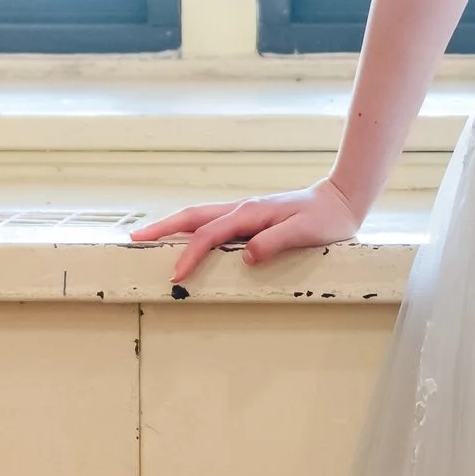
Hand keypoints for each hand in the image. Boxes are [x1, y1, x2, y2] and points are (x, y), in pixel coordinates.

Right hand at [129, 179, 358, 283]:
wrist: (340, 201)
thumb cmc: (325, 219)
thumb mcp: (305, 232)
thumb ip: (276, 242)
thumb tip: (246, 256)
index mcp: (250, 212)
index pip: (210, 234)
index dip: (191, 254)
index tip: (176, 274)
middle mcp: (242, 209)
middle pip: (192, 217)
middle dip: (162, 228)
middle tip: (134, 240)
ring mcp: (243, 212)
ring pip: (198, 218)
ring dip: (172, 228)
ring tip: (147, 239)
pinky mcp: (248, 219)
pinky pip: (211, 224)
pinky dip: (190, 230)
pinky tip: (183, 240)